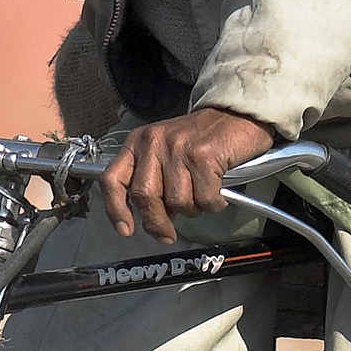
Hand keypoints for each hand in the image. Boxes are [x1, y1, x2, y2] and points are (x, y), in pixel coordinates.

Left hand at [98, 106, 278, 242]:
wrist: (237, 116)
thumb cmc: (203, 139)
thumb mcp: (167, 153)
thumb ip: (154, 182)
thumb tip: (153, 220)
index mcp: (139, 142)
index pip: (113, 179)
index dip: (116, 210)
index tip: (126, 230)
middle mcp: (154, 142)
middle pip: (144, 196)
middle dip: (157, 222)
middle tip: (168, 234)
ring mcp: (179, 148)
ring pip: (177, 201)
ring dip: (194, 208)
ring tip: (203, 194)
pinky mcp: (203, 155)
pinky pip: (204, 198)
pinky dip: (214, 204)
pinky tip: (218, 192)